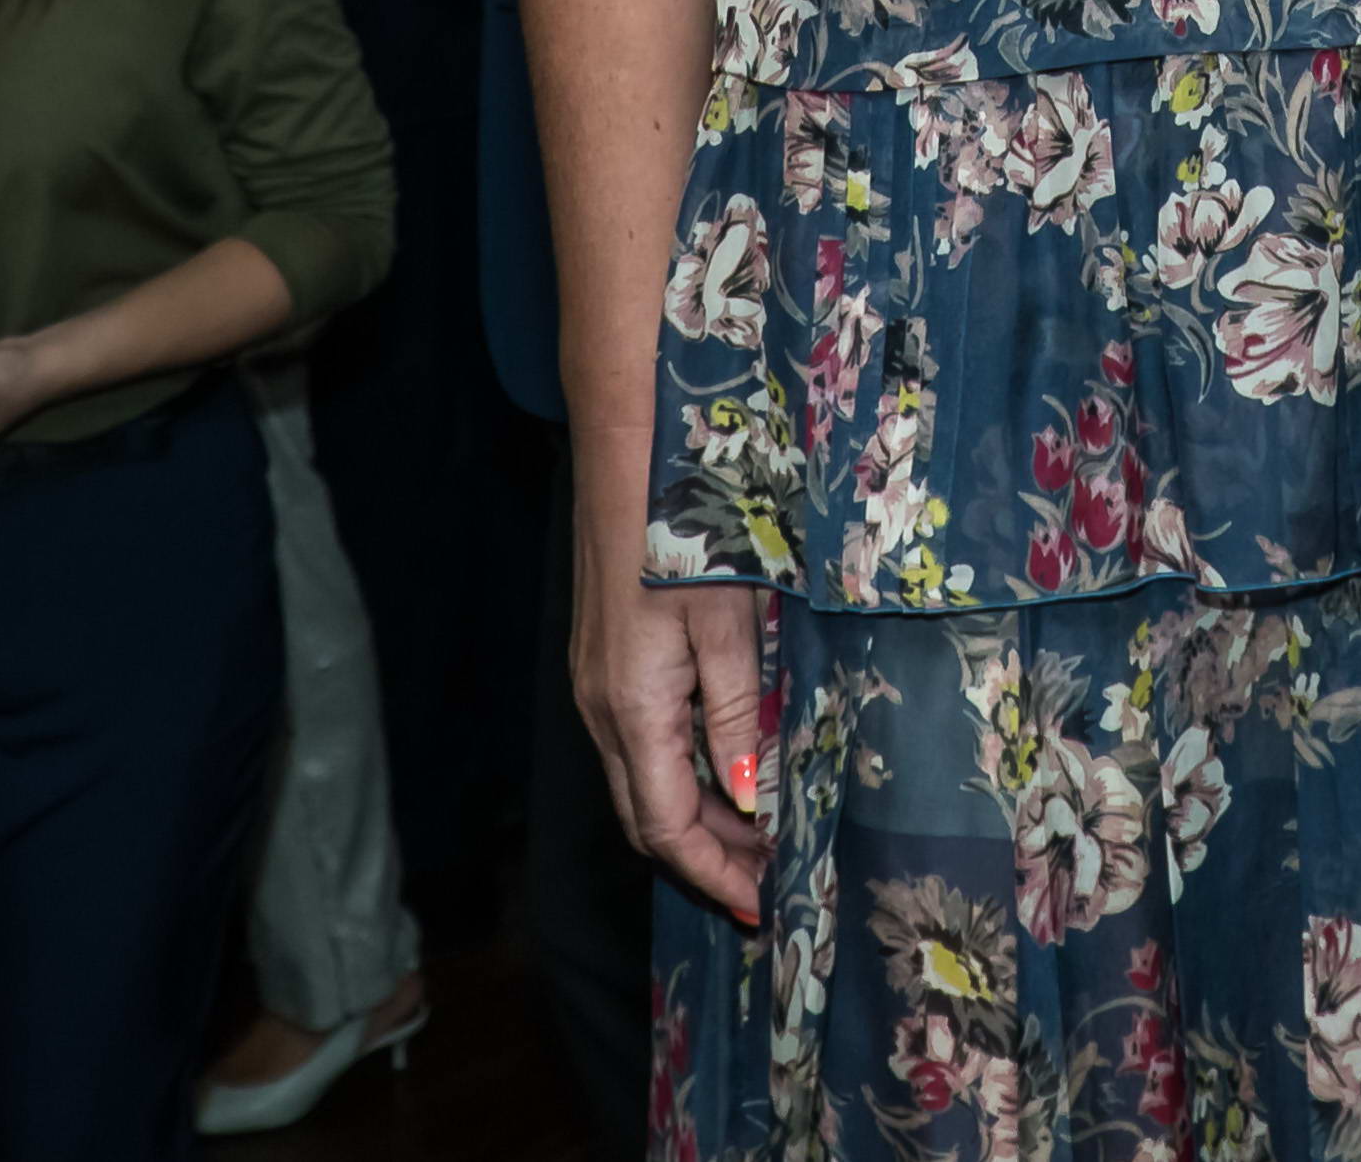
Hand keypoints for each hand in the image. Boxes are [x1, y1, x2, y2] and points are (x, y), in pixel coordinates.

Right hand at [571, 464, 767, 919]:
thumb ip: (737, 716)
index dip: (713, 872)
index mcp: (633, 711)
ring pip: (641, 782)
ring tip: (755, 834)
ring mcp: (595, 686)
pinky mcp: (602, 662)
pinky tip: (722, 765)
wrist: (626, 458)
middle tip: (765, 879)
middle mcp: (602, 710)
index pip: (667, 829)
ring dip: (693, 817)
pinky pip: (638, 744)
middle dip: (704, 857)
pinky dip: (679, 774)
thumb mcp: (728, 625)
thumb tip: (750, 801)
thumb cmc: (684, 532)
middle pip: (647, 817)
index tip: (759, 902)